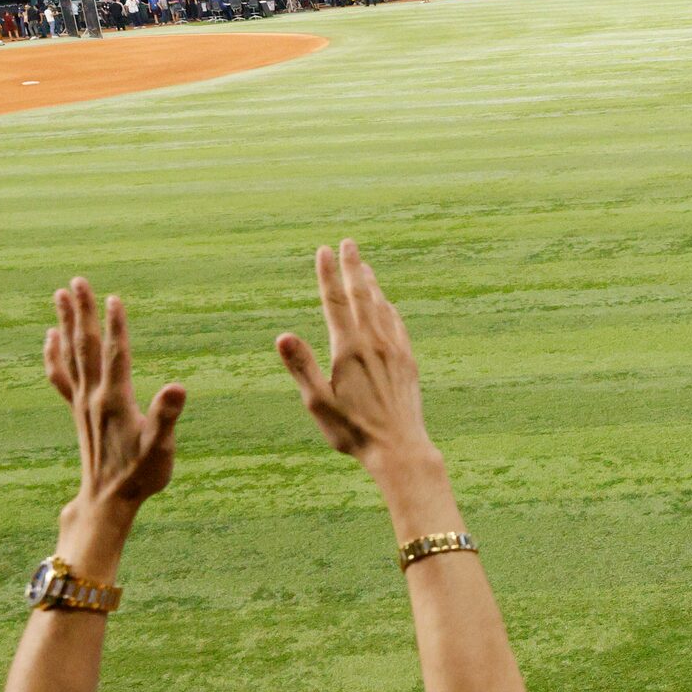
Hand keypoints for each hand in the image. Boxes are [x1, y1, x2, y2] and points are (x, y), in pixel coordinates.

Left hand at [43, 278, 185, 554]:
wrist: (107, 500)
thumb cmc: (140, 475)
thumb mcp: (161, 448)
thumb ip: (166, 416)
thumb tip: (177, 386)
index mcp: (115, 401)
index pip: (115, 354)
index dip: (115, 326)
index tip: (113, 298)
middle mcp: (93, 396)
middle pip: (84, 346)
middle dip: (81, 312)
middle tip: (77, 281)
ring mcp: (82, 403)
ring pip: (70, 354)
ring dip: (66, 323)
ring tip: (60, 296)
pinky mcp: (78, 411)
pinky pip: (61, 375)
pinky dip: (54, 353)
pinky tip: (51, 338)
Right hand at [276, 241, 437, 480]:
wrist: (401, 448)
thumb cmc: (353, 430)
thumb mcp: (318, 402)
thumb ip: (301, 366)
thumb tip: (282, 334)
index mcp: (348, 349)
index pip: (334, 302)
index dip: (327, 274)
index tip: (323, 250)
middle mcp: (374, 343)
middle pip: (362, 295)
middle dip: (353, 267)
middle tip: (348, 242)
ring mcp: (395, 350)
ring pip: (381, 307)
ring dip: (371, 284)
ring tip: (364, 266)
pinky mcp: (408, 361)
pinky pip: (397, 325)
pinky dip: (388, 309)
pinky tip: (386, 305)